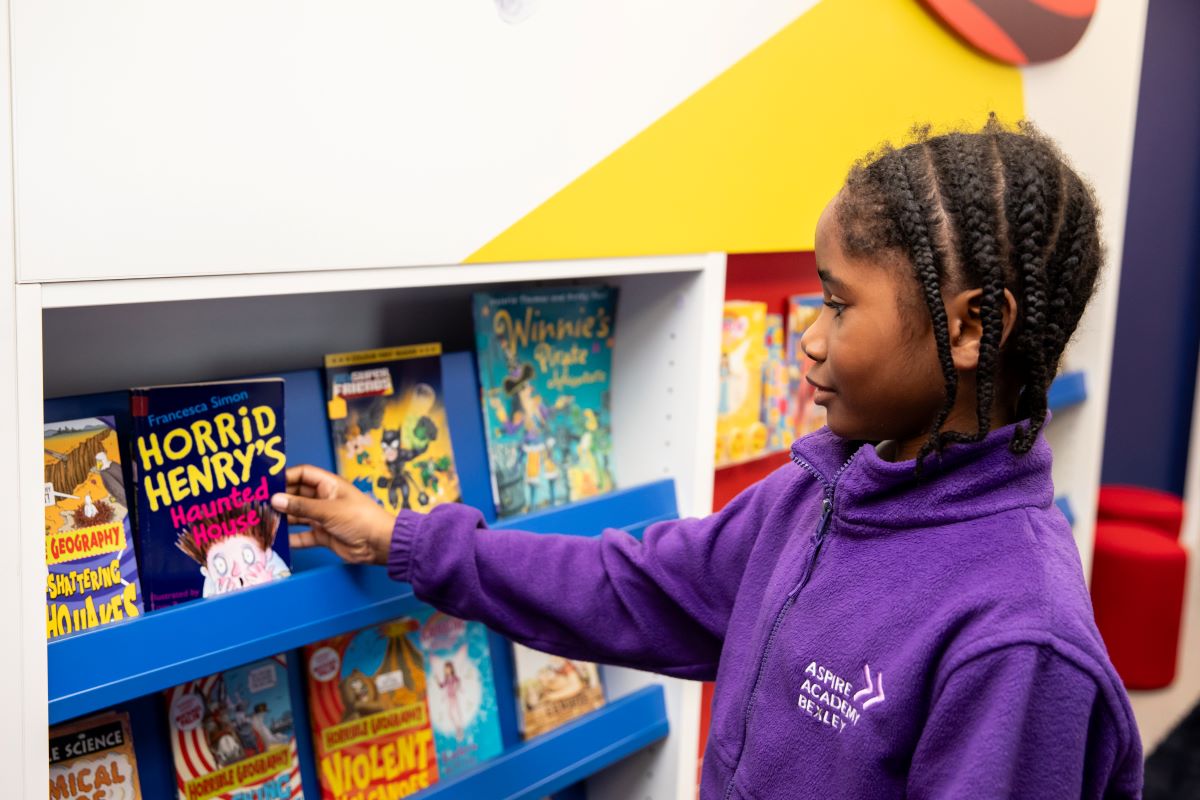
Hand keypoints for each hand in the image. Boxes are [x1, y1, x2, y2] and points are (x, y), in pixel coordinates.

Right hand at [271, 465, 395, 565]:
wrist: (378, 544)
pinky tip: (277, 540)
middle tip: (259, 504)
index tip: (267, 483)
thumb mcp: (328, 510)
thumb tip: (276, 499)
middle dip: (280, 499)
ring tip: (263, 521)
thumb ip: (301, 506)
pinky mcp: (323, 535)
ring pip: (298, 516)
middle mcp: (324, 499)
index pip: (303, 474)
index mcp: (329, 485)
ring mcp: (323, 518)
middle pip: (297, 495)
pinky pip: (303, 535)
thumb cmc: (360, 519)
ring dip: (283, 519)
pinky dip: (291, 538)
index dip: (286, 476)